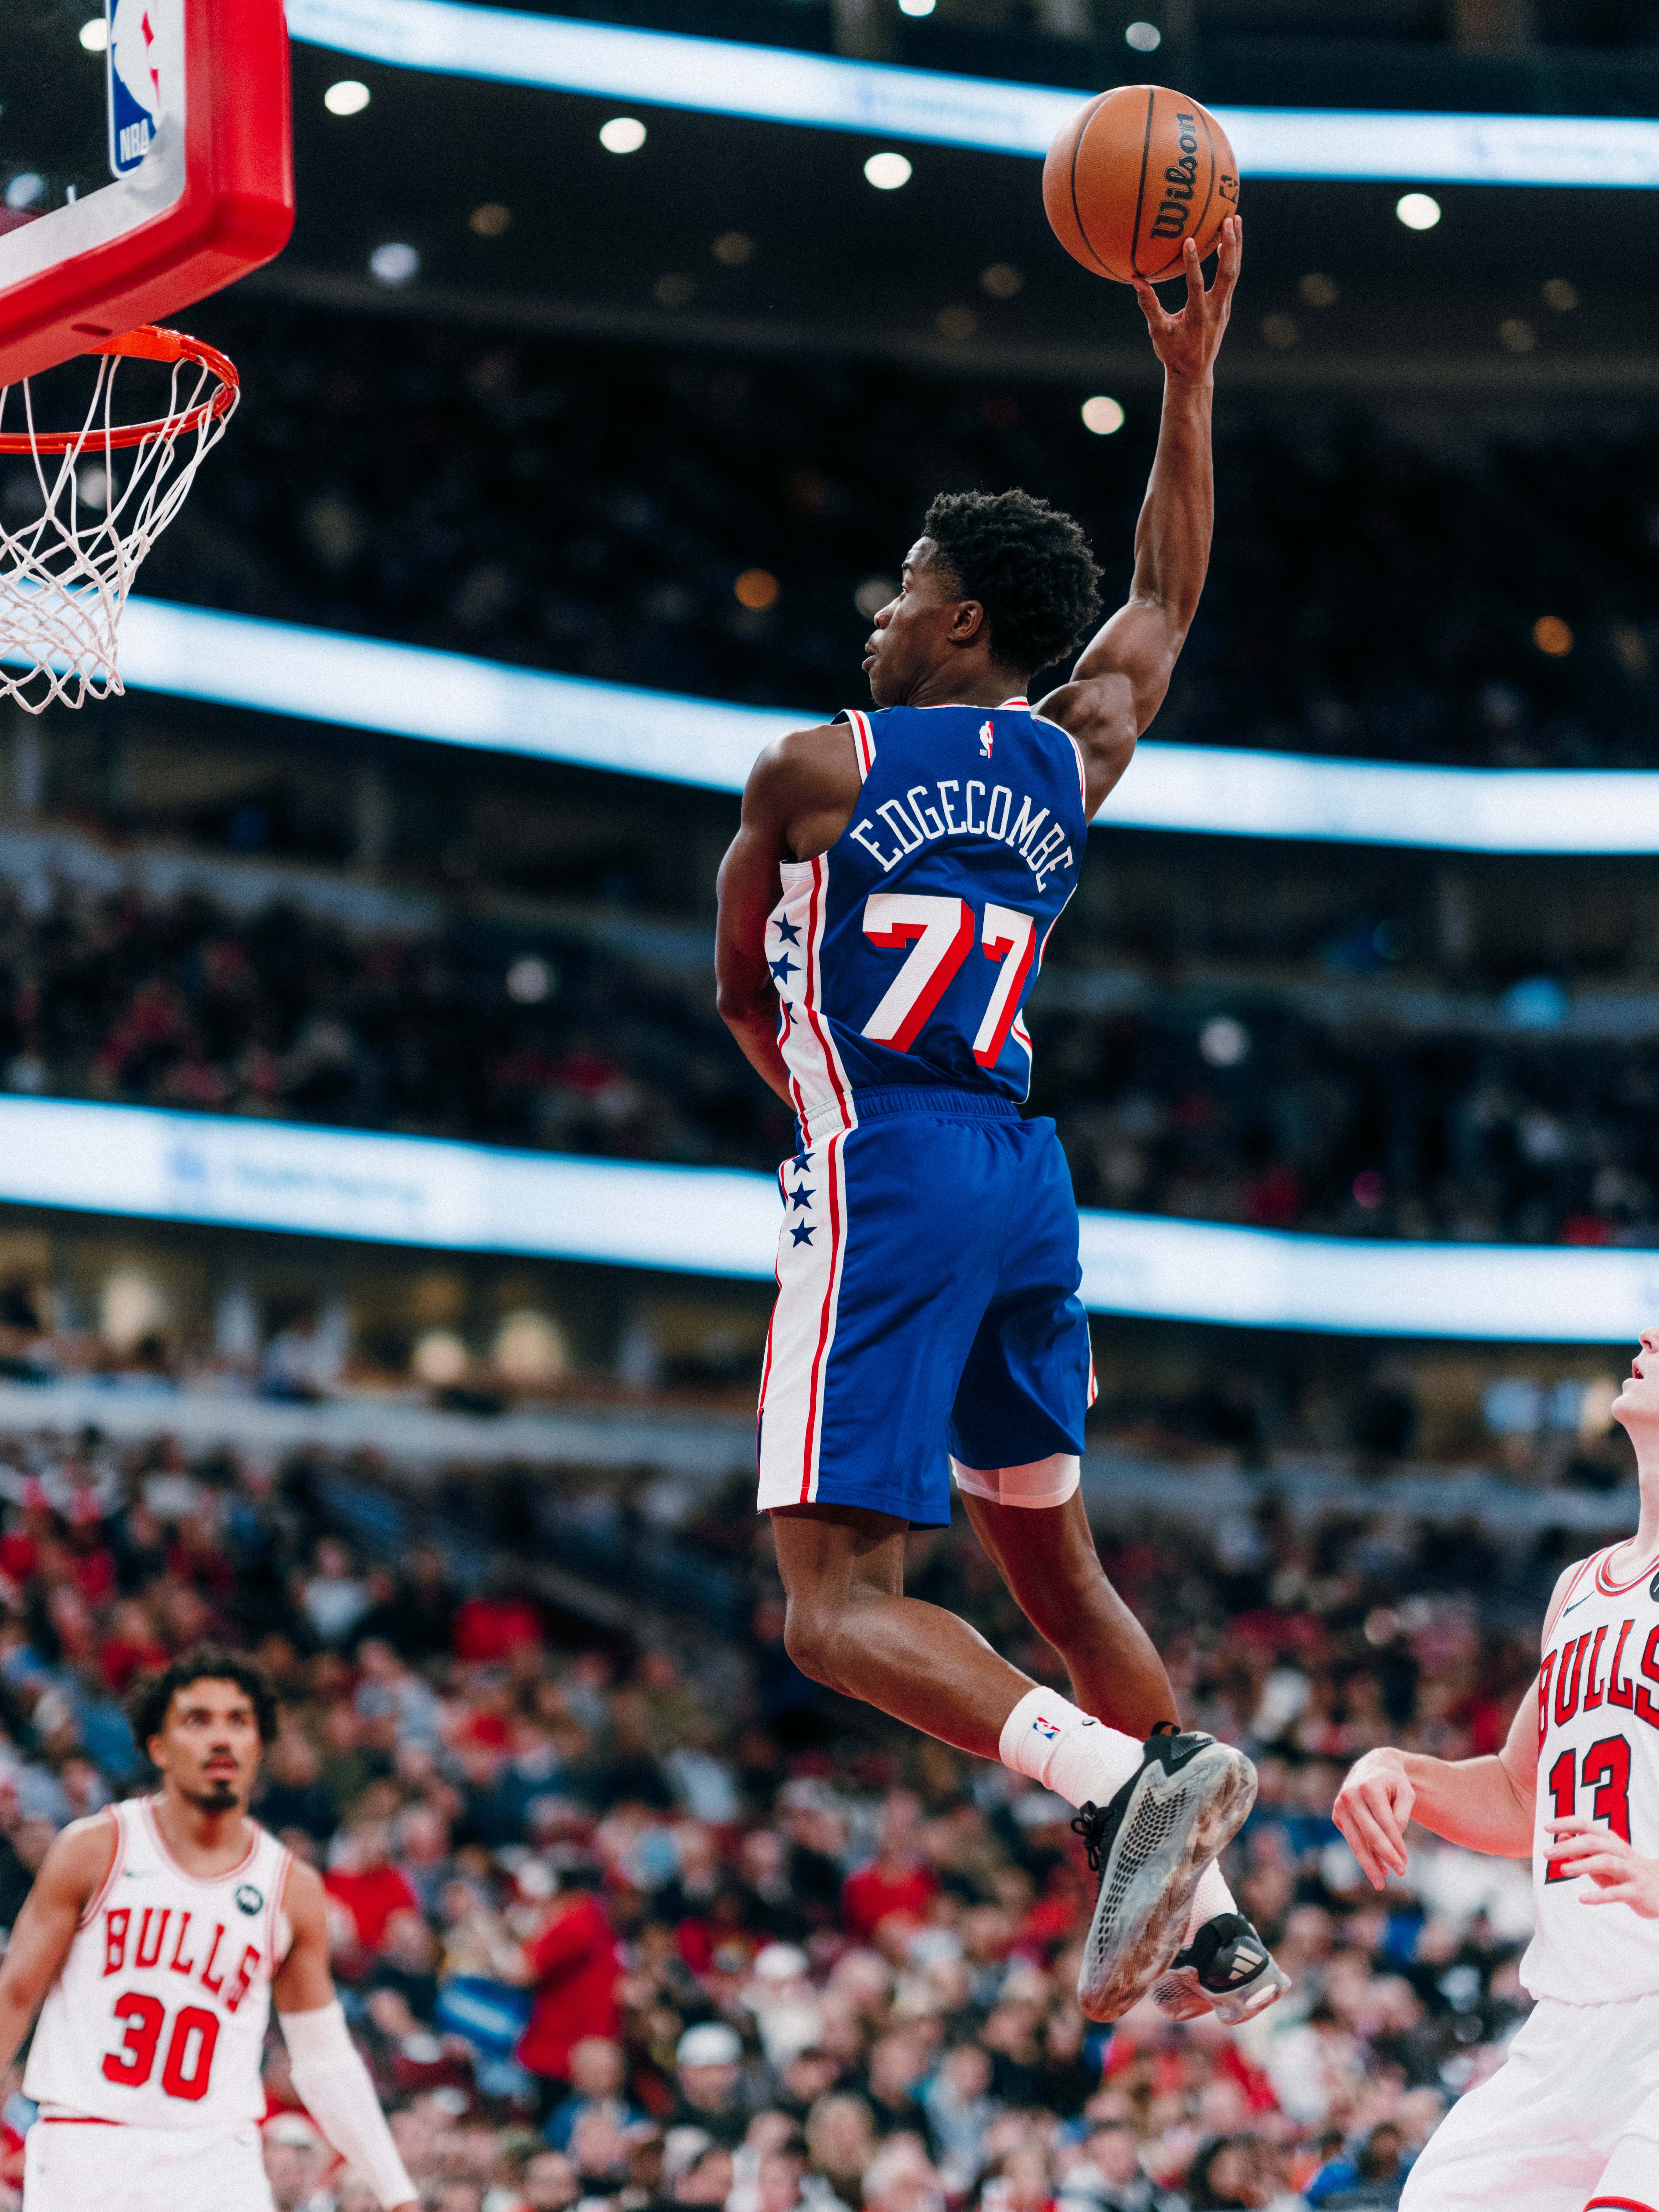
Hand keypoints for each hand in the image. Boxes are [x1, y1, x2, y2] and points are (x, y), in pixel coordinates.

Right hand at [1134, 216, 1240, 384]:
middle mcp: (1216, 309)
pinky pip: (1231, 277)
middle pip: (1227, 273)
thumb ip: (1149, 306)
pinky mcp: (1225, 305)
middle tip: (1229, 219)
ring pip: (1234, 272)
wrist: (1195, 372)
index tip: (1189, 239)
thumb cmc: (1173, 353)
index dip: (1193, 263)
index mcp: (1197, 315)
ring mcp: (1224, 306)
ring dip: (1236, 246)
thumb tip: (1136, 281)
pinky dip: (1231, 257)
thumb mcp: (1158, 332)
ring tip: (1235, 219)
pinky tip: (1228, 241)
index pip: (1195, 285)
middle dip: (1230, 246)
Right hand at [1333, 1747, 1414, 1889]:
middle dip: (1385, 1858)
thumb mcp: (1406, 1794)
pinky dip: (1364, 1853)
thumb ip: (1401, 1816)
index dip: (1396, 1846)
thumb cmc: (1394, 1782)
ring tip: (1381, 1881)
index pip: (1385, 1824)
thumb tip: (1393, 1841)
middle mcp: (1350, 1795)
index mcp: (1369, 1787)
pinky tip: (1377, 1864)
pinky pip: (1351, 1839)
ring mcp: (1340, 1804)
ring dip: (1369, 1863)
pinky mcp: (1336, 1814)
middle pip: (1369, 1836)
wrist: (1373, 1766)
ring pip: (1356, 1841)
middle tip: (1399, 1873)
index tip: (1405, 1863)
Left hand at [1546, 1818, 1658, 1916]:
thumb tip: (1559, 1838)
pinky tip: (1583, 1899)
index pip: (1586, 1825)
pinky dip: (1599, 1896)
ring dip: (1583, 1865)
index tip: (1546, 1827)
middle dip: (1569, 1846)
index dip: (1566, 1823)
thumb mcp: (1601, 1860)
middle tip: (1546, 1853)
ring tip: (1562, 1870)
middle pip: (1593, 1842)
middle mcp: (1620, 1851)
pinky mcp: (1637, 1891)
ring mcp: (1630, 1870)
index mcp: (1610, 1841)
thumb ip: (1581, 1850)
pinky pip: (1617, 1893)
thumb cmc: (1624, 1872)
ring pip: (1606, 1862)